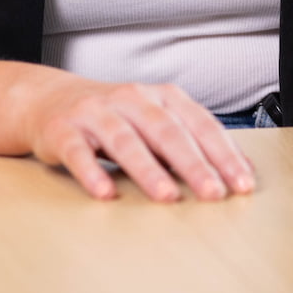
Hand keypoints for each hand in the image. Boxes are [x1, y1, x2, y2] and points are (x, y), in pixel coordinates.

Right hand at [23, 78, 256, 201]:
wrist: (50, 99)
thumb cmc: (115, 116)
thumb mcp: (156, 120)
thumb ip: (192, 140)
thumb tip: (241, 168)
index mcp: (161, 96)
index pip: (199, 123)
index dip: (223, 153)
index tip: (242, 183)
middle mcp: (131, 98)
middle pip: (166, 131)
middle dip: (193, 163)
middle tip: (213, 193)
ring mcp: (96, 112)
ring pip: (125, 140)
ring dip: (148, 170)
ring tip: (167, 196)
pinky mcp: (63, 130)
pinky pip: (78, 152)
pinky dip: (92, 172)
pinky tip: (105, 193)